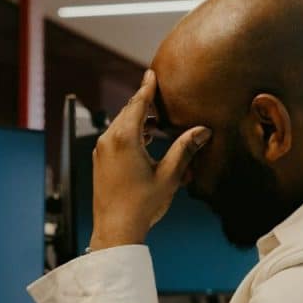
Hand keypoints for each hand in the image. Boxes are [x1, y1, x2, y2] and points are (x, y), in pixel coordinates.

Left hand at [89, 69, 211, 250]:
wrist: (115, 230)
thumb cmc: (142, 205)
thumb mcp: (169, 175)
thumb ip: (184, 149)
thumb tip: (203, 131)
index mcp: (125, 138)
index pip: (138, 103)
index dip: (147, 87)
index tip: (151, 72)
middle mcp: (108, 140)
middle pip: (128, 112)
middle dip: (143, 103)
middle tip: (157, 92)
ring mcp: (101, 151)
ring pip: (120, 125)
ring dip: (137, 119)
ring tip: (155, 120)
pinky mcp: (99, 162)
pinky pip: (114, 138)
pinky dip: (129, 132)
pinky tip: (143, 140)